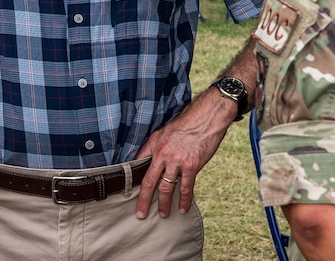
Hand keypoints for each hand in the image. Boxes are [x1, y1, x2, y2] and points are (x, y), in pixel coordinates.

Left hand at [133, 89, 235, 219]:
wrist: (205, 118)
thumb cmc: (186, 123)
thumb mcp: (163, 131)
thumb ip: (153, 146)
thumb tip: (144, 159)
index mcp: (155, 146)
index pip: (139, 166)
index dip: (133, 180)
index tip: (128, 193)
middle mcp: (163, 155)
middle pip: (149, 183)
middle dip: (143, 201)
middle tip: (140, 214)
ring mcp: (177, 162)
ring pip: (167, 188)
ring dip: (164, 204)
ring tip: (163, 214)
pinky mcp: (192, 166)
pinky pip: (186, 188)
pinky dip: (184, 200)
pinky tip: (182, 208)